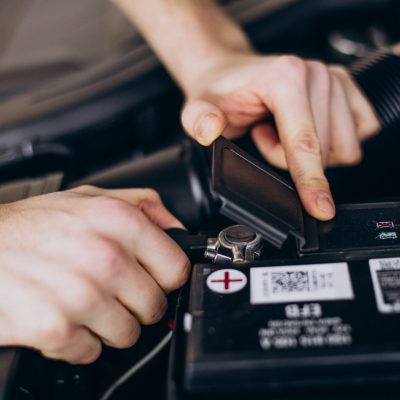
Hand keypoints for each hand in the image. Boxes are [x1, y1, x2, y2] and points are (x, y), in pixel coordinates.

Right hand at [0, 186, 188, 363]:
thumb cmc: (34, 224)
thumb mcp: (91, 197)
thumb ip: (143, 206)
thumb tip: (177, 229)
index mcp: (121, 222)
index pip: (177, 269)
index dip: (166, 278)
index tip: (153, 279)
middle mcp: (106, 258)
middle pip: (155, 306)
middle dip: (137, 303)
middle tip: (112, 290)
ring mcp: (83, 297)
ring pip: (128, 334)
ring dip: (109, 324)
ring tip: (84, 301)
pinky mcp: (57, 330)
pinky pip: (91, 351)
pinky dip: (79, 340)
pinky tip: (62, 314)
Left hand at [181, 54, 379, 220]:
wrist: (230, 72)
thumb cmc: (219, 92)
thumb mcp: (197, 108)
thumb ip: (199, 120)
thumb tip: (211, 129)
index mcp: (285, 78)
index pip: (305, 143)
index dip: (311, 181)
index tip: (321, 208)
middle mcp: (317, 74)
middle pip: (324, 152)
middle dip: (291, 159)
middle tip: (264, 137)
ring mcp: (335, 79)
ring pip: (342, 148)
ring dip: (310, 152)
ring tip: (279, 131)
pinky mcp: (347, 88)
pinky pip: (358, 135)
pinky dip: (330, 143)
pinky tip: (302, 129)